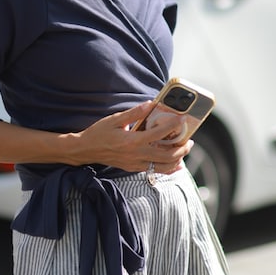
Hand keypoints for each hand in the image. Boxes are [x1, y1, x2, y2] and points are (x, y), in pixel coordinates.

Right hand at [72, 101, 192, 173]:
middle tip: (190, 140)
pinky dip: (168, 167)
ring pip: (164, 167)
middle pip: (167, 155)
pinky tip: (175, 163)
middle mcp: (136, 155)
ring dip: (178, 159)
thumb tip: (151, 104)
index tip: (183, 120)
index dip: (174, 126)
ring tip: (184, 150)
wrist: (85, 150)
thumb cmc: (99, 133)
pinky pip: (155, 170)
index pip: (159, 134)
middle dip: (182, 148)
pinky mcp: (134, 168)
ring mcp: (136, 164)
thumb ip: (135, 113)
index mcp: (133, 141)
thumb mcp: (115, 119)